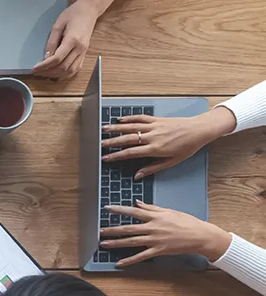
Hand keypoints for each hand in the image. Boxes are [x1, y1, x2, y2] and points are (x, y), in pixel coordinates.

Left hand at [32, 1, 102, 77]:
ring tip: (45, 74)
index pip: (57, 58)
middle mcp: (80, 48)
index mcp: (73, 40)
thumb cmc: (73, 14)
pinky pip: (76, 68)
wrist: (89, 11)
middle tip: (37, 72)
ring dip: (57, 75)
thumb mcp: (58, 25)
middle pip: (63, 67)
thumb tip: (46, 56)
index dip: (44, 66)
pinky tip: (57, 73)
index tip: (35, 69)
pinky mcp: (85, 53)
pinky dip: (66, 74)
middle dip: (48, 72)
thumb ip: (51, 42)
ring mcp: (84, 52)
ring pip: (70, 71)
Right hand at [101, 108, 237, 178]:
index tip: (106, 158)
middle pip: (127, 139)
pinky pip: (140, 117)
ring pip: (131, 126)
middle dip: (111, 142)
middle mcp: (153, 136)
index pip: (131, 153)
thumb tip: (138, 175)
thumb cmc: (188, 147)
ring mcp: (154, 126)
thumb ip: (153, 168)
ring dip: (116, 128)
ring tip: (104, 129)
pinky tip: (120, 119)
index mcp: (155, 149)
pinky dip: (129, 118)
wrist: (199, 130)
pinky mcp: (157, 119)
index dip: (116, 156)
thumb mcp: (172, 162)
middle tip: (99, 144)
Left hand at [101, 201, 231, 265]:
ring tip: (103, 244)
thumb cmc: (187, 222)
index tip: (107, 208)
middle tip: (100, 231)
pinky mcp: (158, 251)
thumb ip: (151, 208)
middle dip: (113, 230)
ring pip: (131, 242)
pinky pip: (141, 256)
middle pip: (129, 228)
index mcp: (155, 217)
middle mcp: (153, 228)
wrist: (200, 236)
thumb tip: (137, 202)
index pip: (134, 212)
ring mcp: (155, 240)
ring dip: (116, 243)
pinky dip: (129, 260)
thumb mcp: (169, 211)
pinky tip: (119, 263)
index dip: (120, 210)